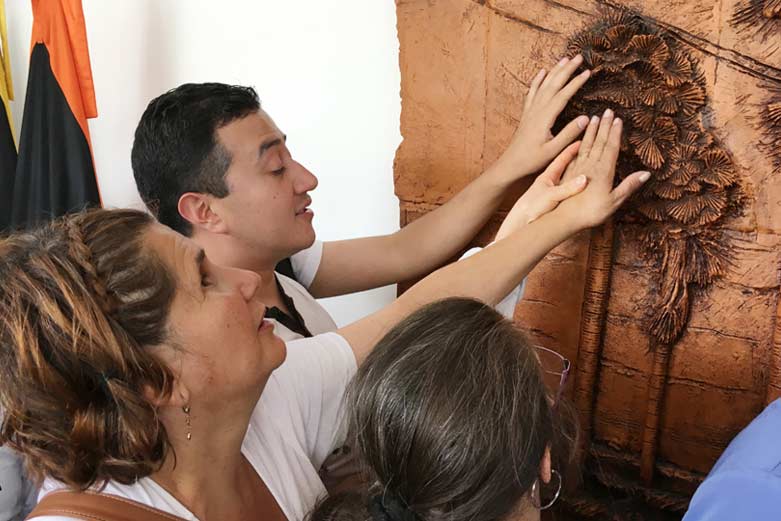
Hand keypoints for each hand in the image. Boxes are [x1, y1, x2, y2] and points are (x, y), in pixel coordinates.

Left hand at [491, 55, 591, 181]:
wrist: (511, 164)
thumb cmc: (532, 160)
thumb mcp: (554, 150)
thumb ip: (569, 134)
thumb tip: (586, 118)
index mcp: (545, 118)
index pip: (563, 95)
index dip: (576, 82)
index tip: (588, 72)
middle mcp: (536, 110)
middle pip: (553, 84)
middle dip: (567, 70)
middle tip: (579, 57)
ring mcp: (530, 110)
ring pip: (543, 85)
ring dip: (554, 71)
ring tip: (564, 59)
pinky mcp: (526, 113)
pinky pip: (532, 92)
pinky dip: (537, 80)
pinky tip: (542, 72)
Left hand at [495, 141, 586, 240]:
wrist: (518, 222)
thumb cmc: (531, 208)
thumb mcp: (551, 196)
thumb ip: (568, 188)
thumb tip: (585, 179)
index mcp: (547, 175)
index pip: (562, 157)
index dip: (573, 148)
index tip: (584, 140)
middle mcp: (548, 179)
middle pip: (565, 163)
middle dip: (577, 155)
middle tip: (588, 148)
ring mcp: (547, 188)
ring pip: (565, 175)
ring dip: (576, 168)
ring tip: (588, 162)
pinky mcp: (548, 198)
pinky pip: (563, 186)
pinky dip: (572, 182)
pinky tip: (578, 183)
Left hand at [554, 110, 650, 230]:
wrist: (562, 218)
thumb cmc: (590, 213)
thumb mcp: (613, 202)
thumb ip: (628, 186)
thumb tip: (645, 173)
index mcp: (603, 171)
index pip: (610, 147)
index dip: (614, 133)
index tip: (618, 119)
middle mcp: (589, 166)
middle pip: (598, 142)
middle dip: (604, 126)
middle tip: (608, 111)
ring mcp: (576, 168)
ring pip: (584, 145)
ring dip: (590, 131)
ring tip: (593, 118)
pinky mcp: (566, 174)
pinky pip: (572, 154)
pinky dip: (576, 144)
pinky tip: (578, 139)